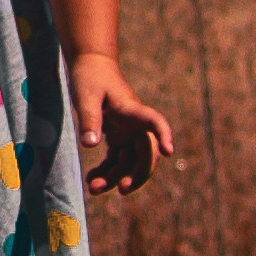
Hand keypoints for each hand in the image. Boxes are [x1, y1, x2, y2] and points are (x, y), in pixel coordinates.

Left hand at [71, 53, 174, 194]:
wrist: (90, 66)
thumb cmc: (90, 77)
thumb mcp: (85, 97)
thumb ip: (89, 120)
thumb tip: (90, 145)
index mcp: (133, 110)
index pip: (154, 122)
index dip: (164, 135)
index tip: (169, 151)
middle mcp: (136, 124)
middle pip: (146, 154)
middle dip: (137, 174)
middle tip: (121, 189)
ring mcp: (128, 132)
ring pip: (129, 162)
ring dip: (115, 177)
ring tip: (94, 189)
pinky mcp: (118, 137)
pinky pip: (117, 160)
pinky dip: (106, 171)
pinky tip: (92, 180)